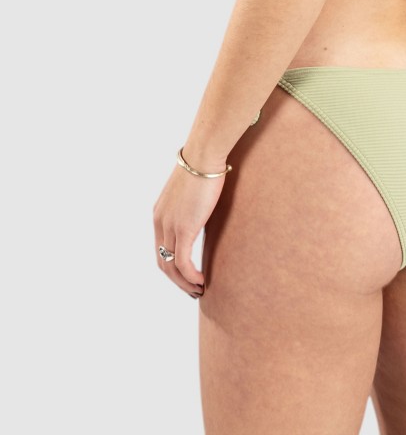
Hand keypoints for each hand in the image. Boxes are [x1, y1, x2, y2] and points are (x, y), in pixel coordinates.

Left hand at [152, 157, 227, 298]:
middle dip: (177, 281)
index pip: (161, 249)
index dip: (173, 267)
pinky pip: (182, 261)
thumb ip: (192, 204)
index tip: (188, 276)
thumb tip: (204, 207)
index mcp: (160, 214)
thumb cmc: (204, 167)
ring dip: (184, 283)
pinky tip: (202, 281)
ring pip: (171, 266)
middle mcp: (160, 222)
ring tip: (199, 290)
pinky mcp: (184, 228)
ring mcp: (169, 226)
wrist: (204, 156)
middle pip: (162, 262)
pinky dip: (190, 276)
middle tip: (194, 290)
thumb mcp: (193, 190)